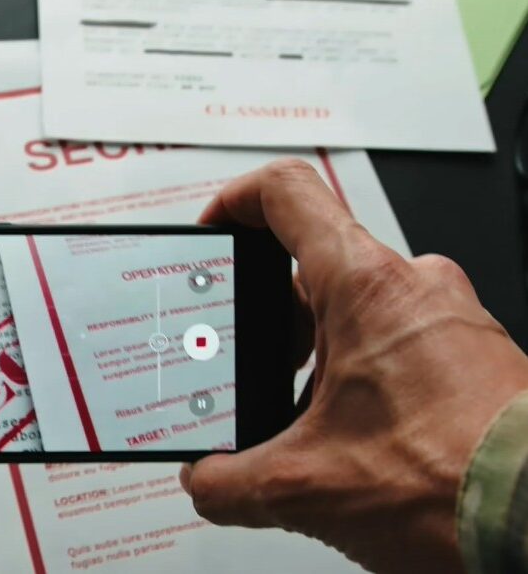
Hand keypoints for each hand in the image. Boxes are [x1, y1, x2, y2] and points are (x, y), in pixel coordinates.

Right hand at [181, 160, 527, 572]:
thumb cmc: (458, 481)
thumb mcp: (309, 486)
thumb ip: (231, 480)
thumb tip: (206, 481)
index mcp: (366, 286)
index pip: (287, 192)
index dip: (235, 201)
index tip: (216, 229)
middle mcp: (415, 285)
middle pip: (314, 267)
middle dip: (272, 321)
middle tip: (254, 365)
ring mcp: (451, 316)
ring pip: (359, 308)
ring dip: (321, 355)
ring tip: (309, 416)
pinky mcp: (473, 351)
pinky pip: (400, 339)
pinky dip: (365, 373)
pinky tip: (357, 434)